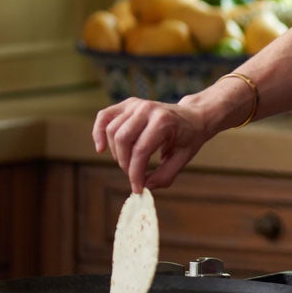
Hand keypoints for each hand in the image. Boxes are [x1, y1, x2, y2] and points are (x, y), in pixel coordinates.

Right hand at [92, 97, 207, 192]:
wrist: (194, 116)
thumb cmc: (189, 137)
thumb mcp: (184, 158)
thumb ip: (165, 175)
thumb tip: (145, 186)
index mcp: (164, 121)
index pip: (141, 150)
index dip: (135, 173)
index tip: (137, 188)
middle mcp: (148, 109)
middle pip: (123, 140)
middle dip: (125, 164)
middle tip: (134, 175)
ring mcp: (136, 104)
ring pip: (112, 131)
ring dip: (116, 153)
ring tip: (128, 162)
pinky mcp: (128, 104)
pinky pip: (104, 116)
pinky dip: (98, 132)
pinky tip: (101, 148)